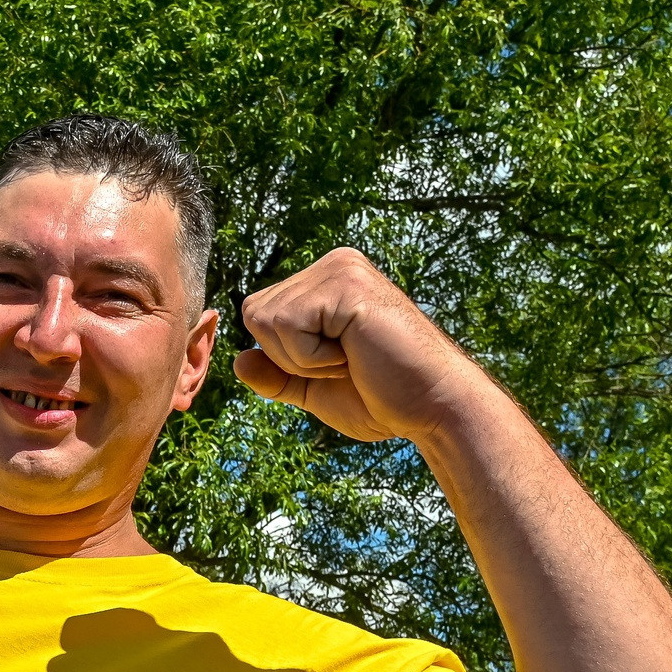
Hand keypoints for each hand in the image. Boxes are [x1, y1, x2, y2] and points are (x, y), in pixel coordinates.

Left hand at [234, 248, 493, 444]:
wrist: (433, 407)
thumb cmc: (383, 398)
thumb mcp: (315, 389)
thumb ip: (277, 375)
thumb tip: (238, 359)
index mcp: (326, 282)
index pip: (260, 314)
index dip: (284, 357)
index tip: (336, 364)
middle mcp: (333, 264)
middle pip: (255, 314)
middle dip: (289, 358)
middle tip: (345, 363)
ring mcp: (340, 269)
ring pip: (266, 320)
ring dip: (302, 359)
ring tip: (352, 358)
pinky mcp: (346, 284)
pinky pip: (287, 326)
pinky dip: (313, 358)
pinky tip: (355, 354)